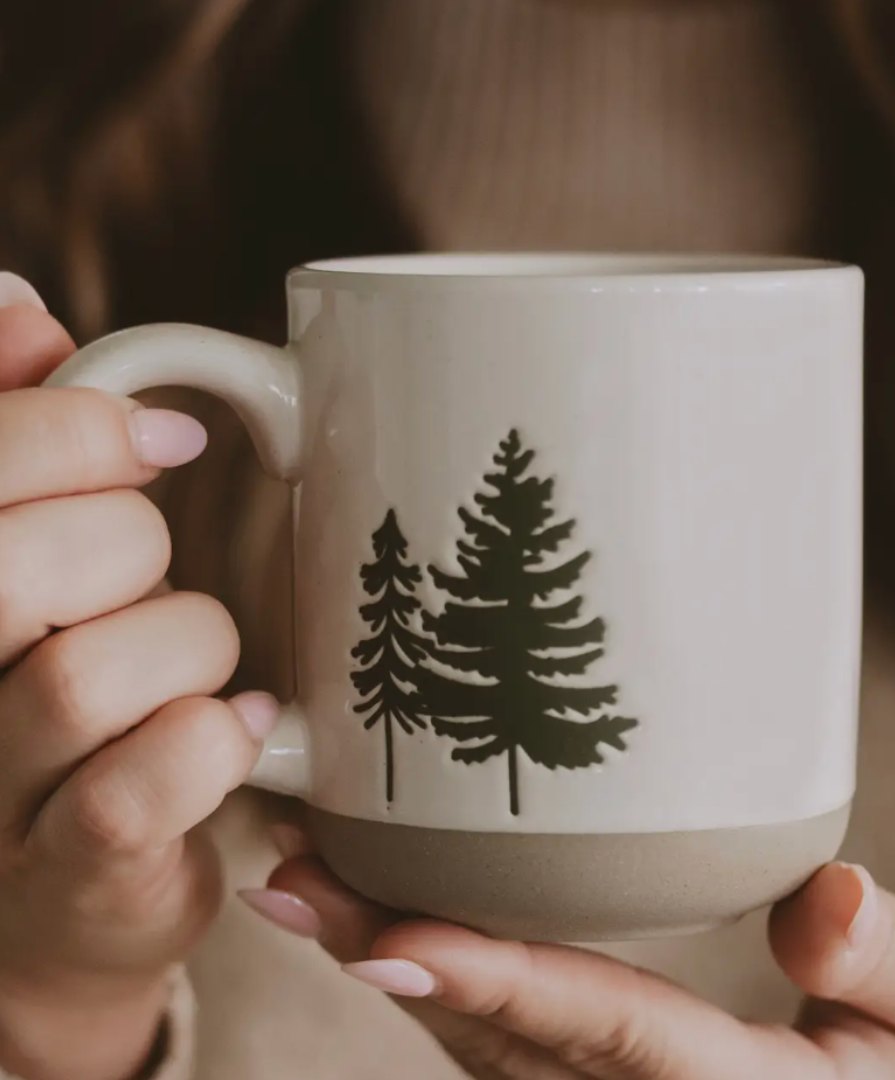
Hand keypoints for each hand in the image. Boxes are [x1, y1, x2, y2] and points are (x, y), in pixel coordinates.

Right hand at [0, 275, 274, 1079]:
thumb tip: (11, 299)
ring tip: (202, 667)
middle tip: (159, 572)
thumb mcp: (41, 551)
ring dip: (185, 645)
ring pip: (80, 678)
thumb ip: (22, 434)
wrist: (68, 884)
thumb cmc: (66, 689)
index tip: (175, 439)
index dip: (78, 430)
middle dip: (129, 542)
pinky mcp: (68, 885)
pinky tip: (238, 728)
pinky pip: (132, 798)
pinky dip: (209, 745)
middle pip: (8, 566)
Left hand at [249, 842, 894, 1078]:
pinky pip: (522, 1042)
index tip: (385, 935)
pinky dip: (449, 976)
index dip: (494, 981)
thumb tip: (825, 903)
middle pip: (508, 1039)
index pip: (603, 1028)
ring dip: (399, 960)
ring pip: (494, 1045)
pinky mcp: (634, 1079)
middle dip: (393, 956)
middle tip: (295, 877)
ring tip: (313, 882)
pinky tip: (399, 916)